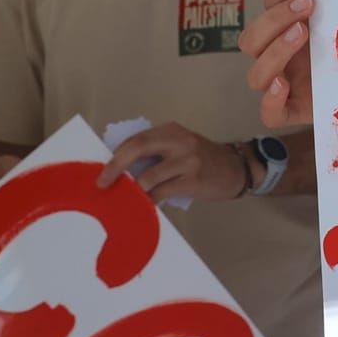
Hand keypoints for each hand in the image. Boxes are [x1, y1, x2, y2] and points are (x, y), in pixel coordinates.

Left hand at [96, 122, 250, 203]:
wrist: (236, 169)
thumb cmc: (202, 160)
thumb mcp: (179, 147)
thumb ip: (155, 152)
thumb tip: (120, 168)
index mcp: (171, 130)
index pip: (135, 138)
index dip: (115, 154)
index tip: (101, 168)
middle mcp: (179, 141)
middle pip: (137, 148)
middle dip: (115, 167)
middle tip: (102, 183)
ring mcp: (187, 161)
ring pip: (147, 176)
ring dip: (132, 190)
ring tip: (125, 199)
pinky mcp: (193, 180)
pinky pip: (161, 193)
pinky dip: (149, 201)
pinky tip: (144, 206)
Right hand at [239, 0, 317, 127]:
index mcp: (284, 31)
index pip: (270, 5)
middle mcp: (276, 58)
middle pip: (252, 39)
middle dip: (276, 17)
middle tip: (308, 4)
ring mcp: (281, 87)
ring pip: (256, 74)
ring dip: (276, 50)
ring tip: (302, 33)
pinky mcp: (291, 113)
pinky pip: (269, 113)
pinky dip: (271, 99)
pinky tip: (283, 84)